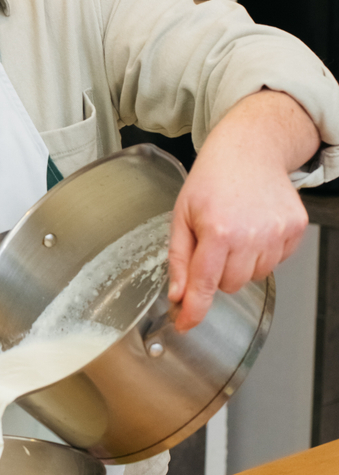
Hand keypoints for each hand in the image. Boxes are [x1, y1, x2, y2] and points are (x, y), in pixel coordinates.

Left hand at [167, 91, 316, 330]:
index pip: (205, 285)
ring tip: (235, 231)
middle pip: (230, 285)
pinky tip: (254, 228)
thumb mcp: (182, 215)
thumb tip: (179, 295)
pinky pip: (276, 262)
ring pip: (254, 276)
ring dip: (241, 263)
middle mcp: (251, 235)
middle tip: (213, 243)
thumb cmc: (212, 180)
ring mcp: (277, 233)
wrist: (250, 150)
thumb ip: (178, 259)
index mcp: (217, 231)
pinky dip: (262, 253)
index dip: (194, 310)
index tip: (185, 324)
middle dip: (217, 273)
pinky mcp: (295, 230)